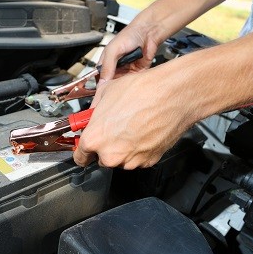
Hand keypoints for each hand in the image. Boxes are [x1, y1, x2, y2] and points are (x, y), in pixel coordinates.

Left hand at [74, 66, 196, 168]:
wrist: (173, 94)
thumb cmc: (142, 91)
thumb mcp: (106, 93)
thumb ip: (94, 110)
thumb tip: (92, 114)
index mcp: (94, 139)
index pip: (79, 157)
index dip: (82, 150)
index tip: (85, 147)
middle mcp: (111, 155)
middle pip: (101, 159)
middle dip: (105, 146)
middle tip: (114, 128)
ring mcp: (130, 160)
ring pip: (120, 159)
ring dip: (122, 148)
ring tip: (132, 126)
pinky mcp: (148, 161)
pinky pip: (137, 158)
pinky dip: (138, 149)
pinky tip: (143, 131)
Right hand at [93, 24, 158, 106]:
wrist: (148, 32)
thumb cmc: (130, 35)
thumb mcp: (113, 50)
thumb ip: (107, 66)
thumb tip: (102, 82)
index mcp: (106, 63)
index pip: (100, 79)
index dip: (100, 88)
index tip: (100, 97)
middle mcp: (115, 69)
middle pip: (111, 85)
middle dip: (111, 91)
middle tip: (111, 99)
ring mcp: (126, 72)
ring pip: (122, 86)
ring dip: (122, 89)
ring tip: (122, 94)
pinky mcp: (137, 73)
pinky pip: (133, 83)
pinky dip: (132, 86)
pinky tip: (131, 88)